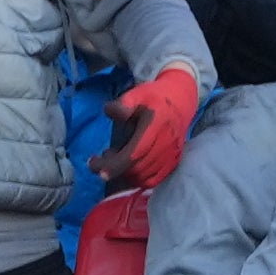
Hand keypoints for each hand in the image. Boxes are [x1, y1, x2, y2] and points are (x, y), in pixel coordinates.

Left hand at [106, 65, 203, 192]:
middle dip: (113, 167)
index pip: (135, 152)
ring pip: (143, 176)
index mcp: (156, 125)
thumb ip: (123, 104)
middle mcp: (166, 143)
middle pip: (136, 167)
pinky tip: (129, 167)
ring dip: (124, 173)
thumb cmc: (154, 97)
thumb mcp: (137, 94)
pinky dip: (138, 179)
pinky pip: (154, 180)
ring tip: (115, 156)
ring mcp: (171, 155)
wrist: (181, 101)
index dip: (115, 164)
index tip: (94, 165)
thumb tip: (109, 111)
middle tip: (102, 155)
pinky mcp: (174, 162)